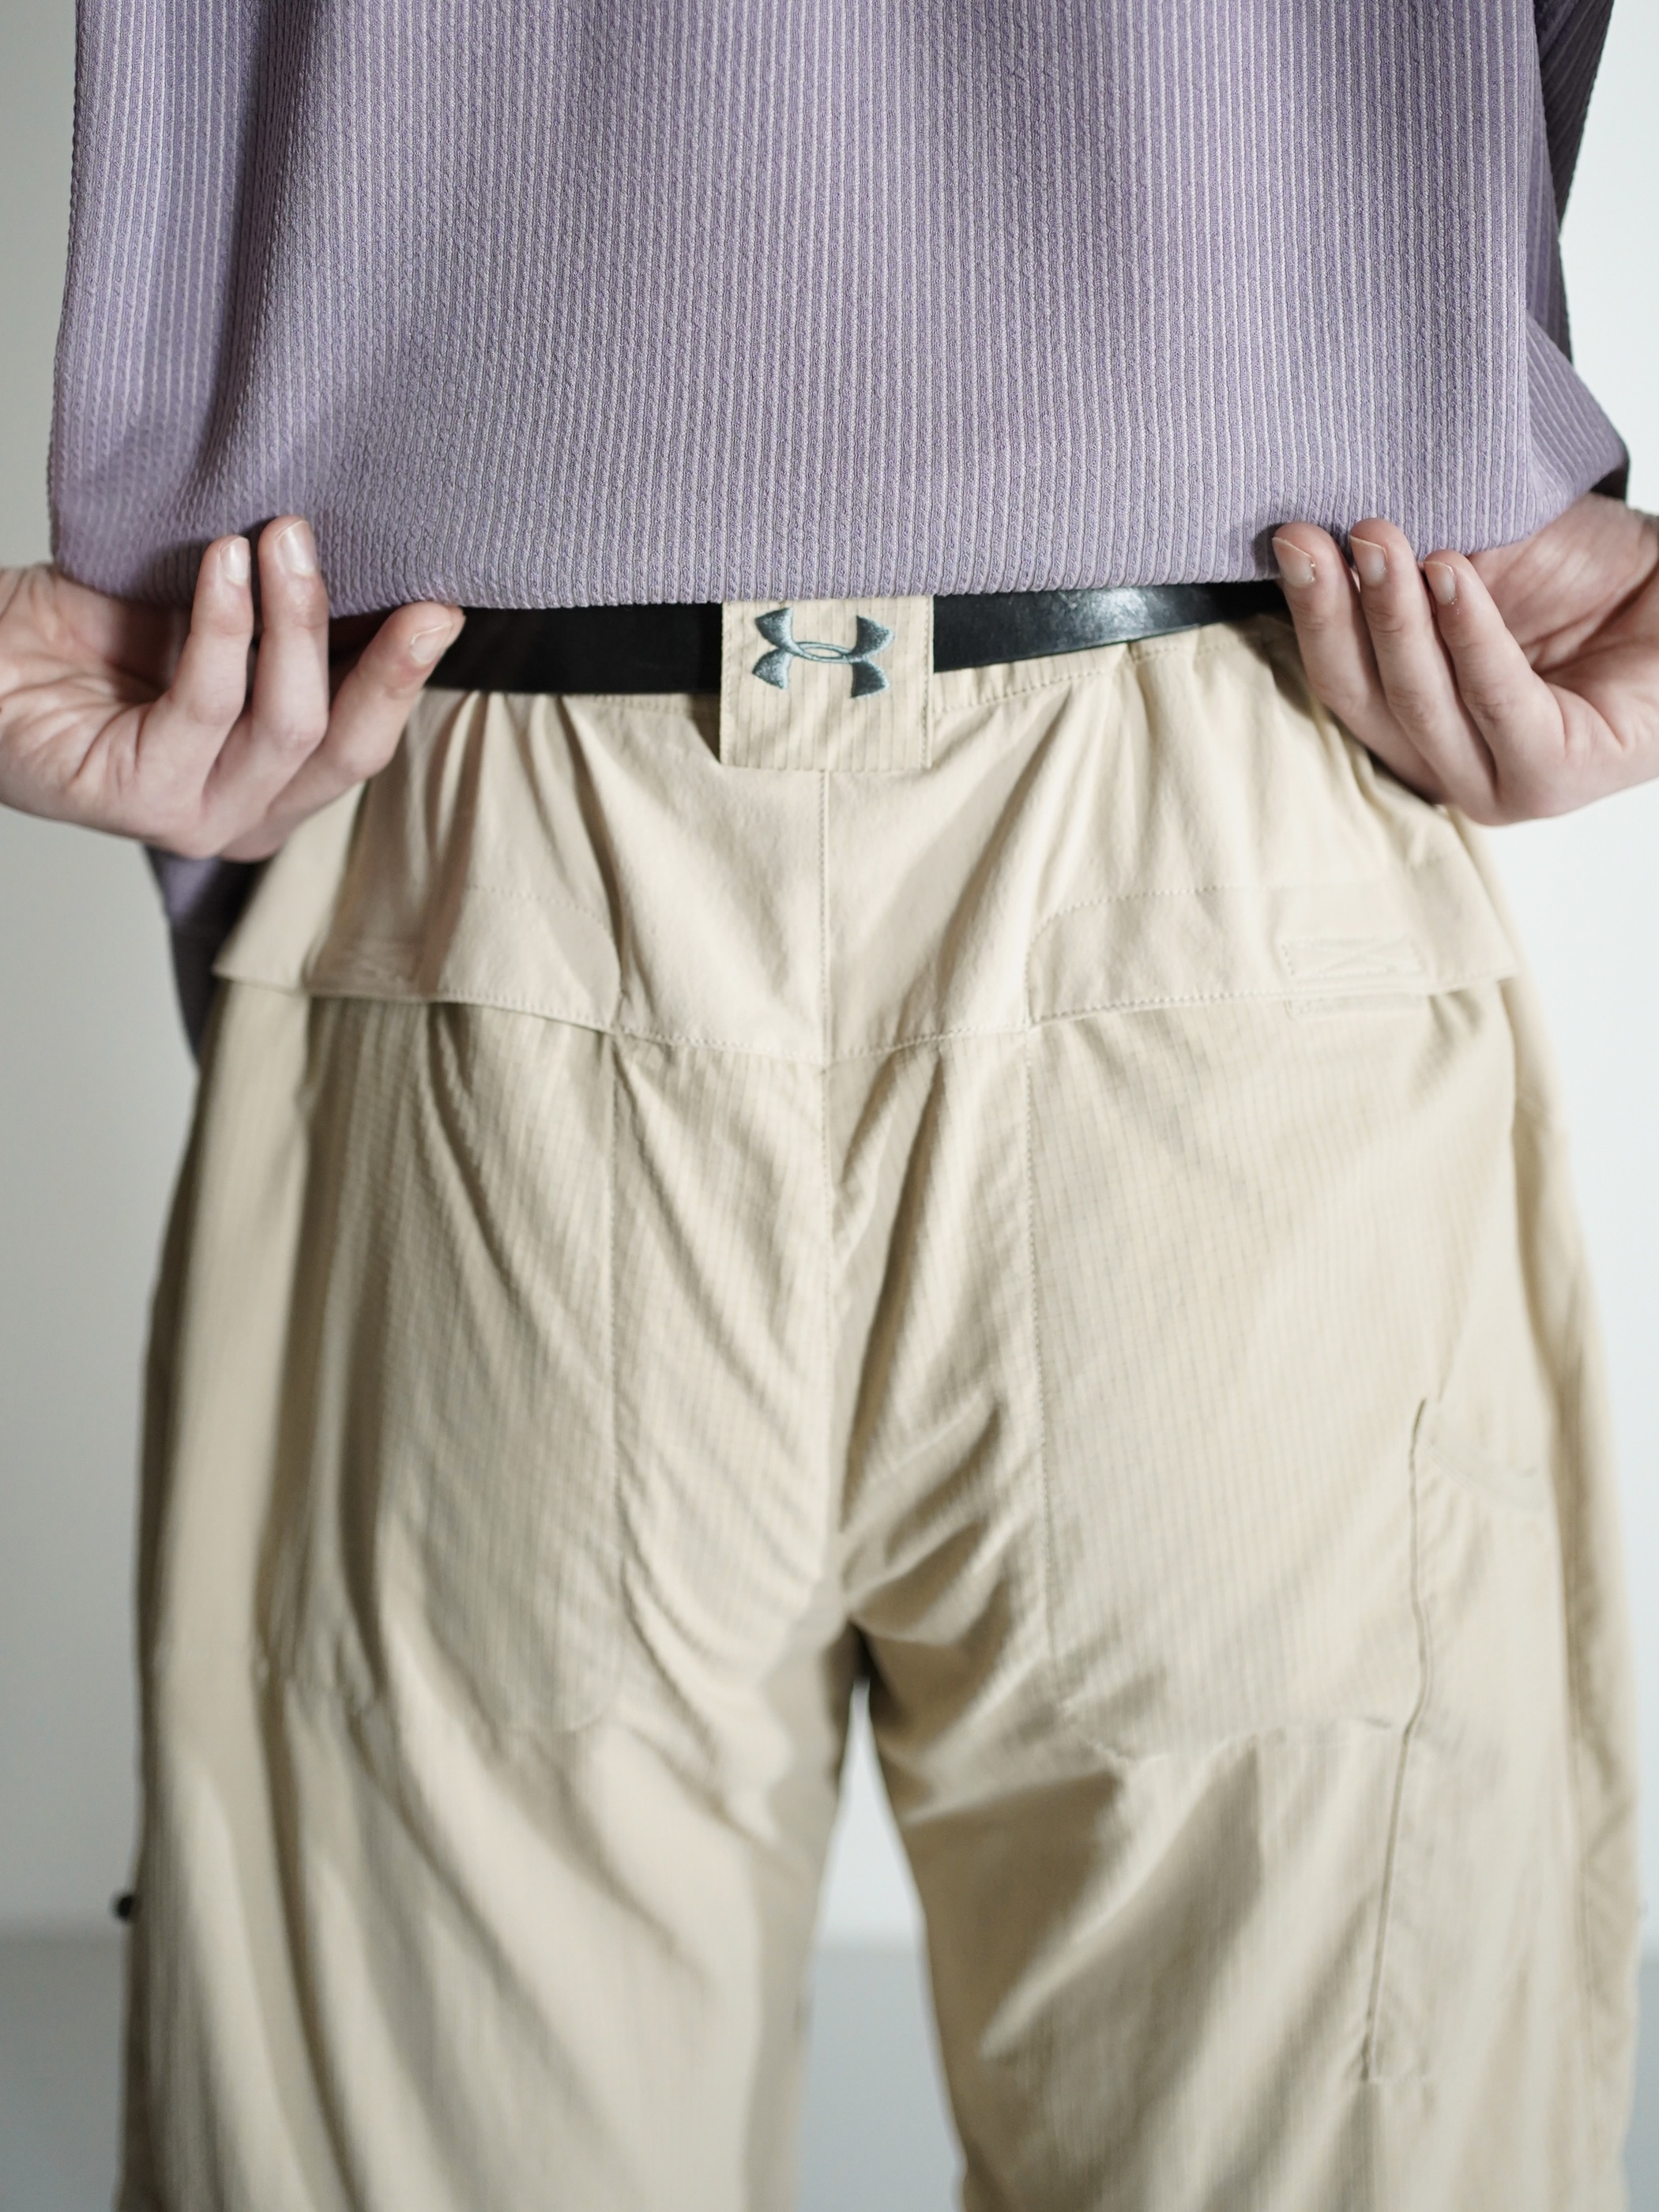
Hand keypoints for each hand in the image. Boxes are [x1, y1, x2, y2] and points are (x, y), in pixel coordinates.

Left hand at [0, 520, 463, 859]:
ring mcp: (197, 819)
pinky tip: (223, 561)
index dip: (409, 675)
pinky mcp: (141, 801)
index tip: (441, 603)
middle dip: (386, 662)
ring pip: (290, 728)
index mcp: (275, 784)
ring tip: (285, 537)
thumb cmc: (79, 639)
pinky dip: (225, 626)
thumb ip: (283, 618)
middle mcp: (247, 816)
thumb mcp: (210, 619)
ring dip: (295, 621)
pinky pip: (208, 706)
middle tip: (406, 581)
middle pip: (349, 749)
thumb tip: (375, 554)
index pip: (366, 738)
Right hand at [1271, 492, 1658, 823]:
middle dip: (1334, 613)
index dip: (1311, 612)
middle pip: (1364, 698)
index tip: (1291, 539)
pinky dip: (1470, 636)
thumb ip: (1408, 567)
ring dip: (1394, 617)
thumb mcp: (1480, 562)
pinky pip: (1496, 704)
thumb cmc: (1594, 580)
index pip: (1343, 679)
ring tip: (1380, 540)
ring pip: (1420, 703)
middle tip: (1313, 537)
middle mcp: (1445, 766)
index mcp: (1414, 727)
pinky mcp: (1550, 779)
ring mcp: (1496, 784)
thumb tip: (1317, 533)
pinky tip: (1449, 573)